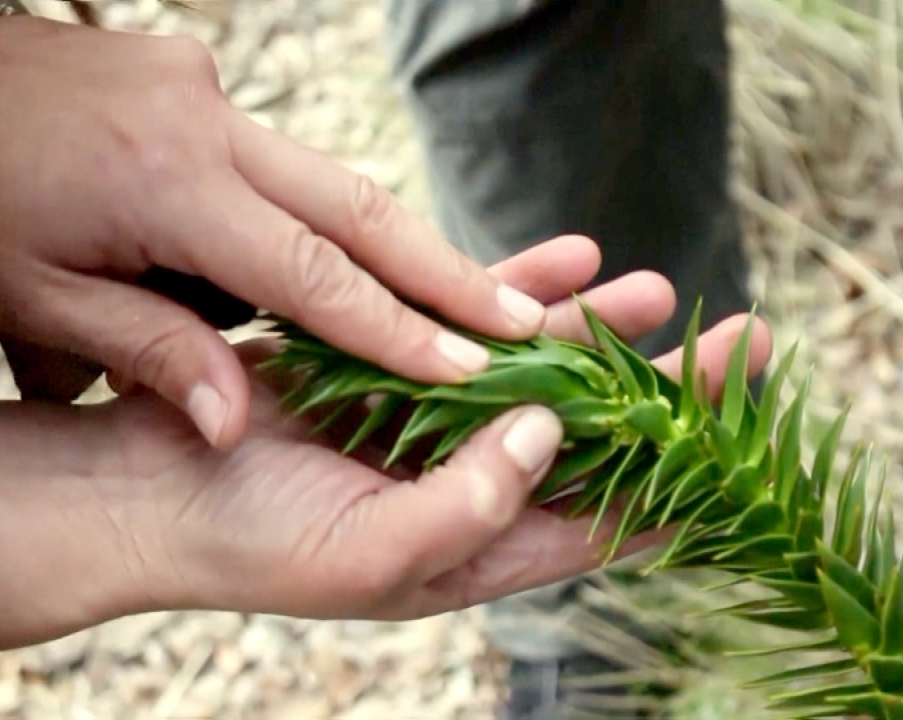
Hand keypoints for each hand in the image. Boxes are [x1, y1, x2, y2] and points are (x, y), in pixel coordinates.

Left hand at [0, 12, 545, 447]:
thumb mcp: (32, 295)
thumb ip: (150, 352)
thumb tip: (237, 420)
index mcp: (167, 189)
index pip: (315, 275)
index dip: (400, 328)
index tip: (474, 367)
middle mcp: (208, 130)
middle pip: (361, 209)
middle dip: (448, 272)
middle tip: (524, 319)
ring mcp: (208, 95)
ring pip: (337, 181)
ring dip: (404, 245)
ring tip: (471, 301)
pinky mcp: (197, 82)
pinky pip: (287, 161)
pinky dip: (334, 216)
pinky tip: (363, 259)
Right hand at [0, 235, 772, 653]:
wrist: (153, 487)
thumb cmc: (256, 544)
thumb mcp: (375, 556)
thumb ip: (473, 506)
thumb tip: (552, 434)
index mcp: (486, 544)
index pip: (610, 519)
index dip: (686, 483)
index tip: (749, 443)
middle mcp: (480, 481)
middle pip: (600, 437)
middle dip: (673, 393)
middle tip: (743, 344)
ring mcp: (444, 417)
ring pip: (547, 369)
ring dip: (604, 330)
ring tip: (659, 289)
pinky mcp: (403, 361)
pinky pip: (478, 322)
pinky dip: (521, 291)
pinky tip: (570, 258)